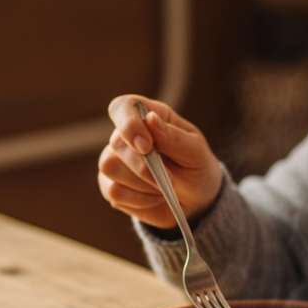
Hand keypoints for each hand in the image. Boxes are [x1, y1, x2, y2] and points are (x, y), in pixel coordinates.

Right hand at [97, 94, 222, 229]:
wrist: (196, 200)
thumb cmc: (196, 168)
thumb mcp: (195, 152)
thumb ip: (173, 137)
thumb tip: (150, 119)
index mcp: (148, 117)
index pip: (123, 107)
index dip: (128, 124)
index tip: (146, 146)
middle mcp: (126, 136)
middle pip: (117, 144)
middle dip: (143, 166)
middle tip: (169, 179)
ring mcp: (115, 161)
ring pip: (110, 168)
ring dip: (142, 184)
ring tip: (165, 188)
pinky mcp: (111, 186)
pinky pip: (114, 192)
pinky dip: (138, 200)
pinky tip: (156, 198)